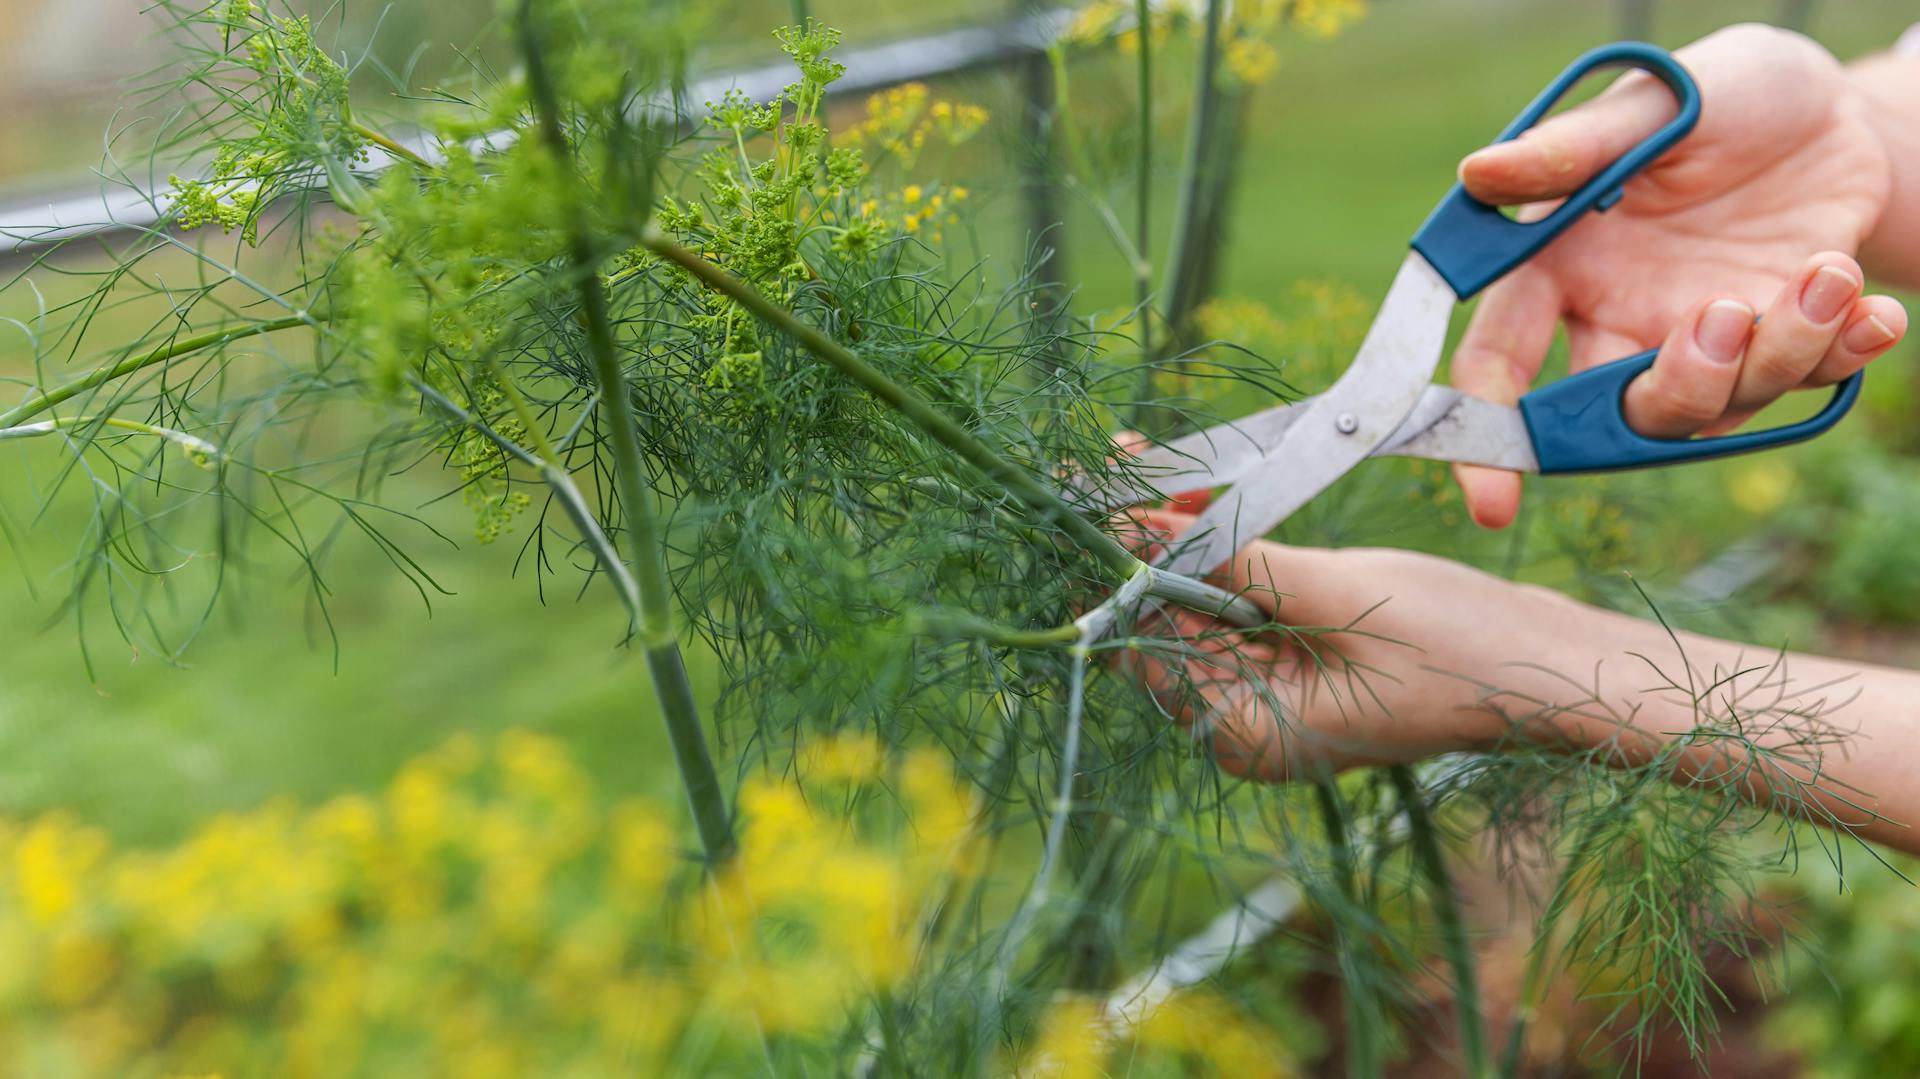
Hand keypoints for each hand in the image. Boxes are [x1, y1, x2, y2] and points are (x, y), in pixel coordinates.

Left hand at [1123, 509, 1597, 780]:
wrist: (1553, 667)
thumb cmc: (1462, 645)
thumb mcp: (1339, 594)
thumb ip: (1237, 565)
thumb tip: (1141, 530)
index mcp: (1246, 734)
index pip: (1146, 642)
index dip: (1116, 563)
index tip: (1092, 492)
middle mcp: (1245, 728)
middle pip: (1161, 626)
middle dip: (1140, 544)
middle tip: (1117, 462)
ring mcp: (1271, 701)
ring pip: (1194, 610)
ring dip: (1178, 540)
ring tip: (1151, 466)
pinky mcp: (1296, 669)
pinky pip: (1237, 609)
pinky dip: (1222, 556)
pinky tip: (1203, 499)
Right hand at [1452, 24, 1907, 528]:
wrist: (1831, 112)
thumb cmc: (1721, 96)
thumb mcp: (1653, 106)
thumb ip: (1572, 150)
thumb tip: (1478, 173)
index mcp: (1559, 268)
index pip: (1499, 361)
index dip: (1483, 432)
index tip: (1492, 497)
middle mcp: (1619, 320)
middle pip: (1619, 413)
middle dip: (1677, 389)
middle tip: (1721, 320)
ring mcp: (1700, 339)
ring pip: (1719, 406)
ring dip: (1781, 350)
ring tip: (1827, 270)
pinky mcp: (1777, 342)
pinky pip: (1801, 383)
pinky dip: (1841, 354)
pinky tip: (1871, 310)